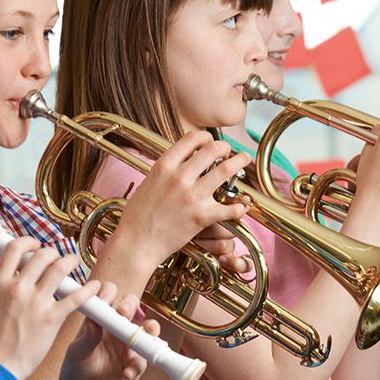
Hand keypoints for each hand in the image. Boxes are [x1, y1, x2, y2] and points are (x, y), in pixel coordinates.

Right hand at [0, 237, 100, 379]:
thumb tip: (7, 276)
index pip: (15, 249)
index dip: (29, 242)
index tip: (36, 245)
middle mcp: (18, 289)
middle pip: (42, 255)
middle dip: (54, 253)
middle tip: (59, 258)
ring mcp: (36, 302)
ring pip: (60, 268)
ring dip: (71, 262)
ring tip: (75, 263)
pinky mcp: (52, 318)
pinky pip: (75, 297)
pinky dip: (88, 289)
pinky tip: (94, 287)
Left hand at [47, 283, 158, 379]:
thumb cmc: (75, 370)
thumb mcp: (76, 353)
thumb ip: (87, 337)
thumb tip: (94, 321)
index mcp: (100, 321)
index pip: (109, 296)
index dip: (109, 293)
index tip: (104, 299)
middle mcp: (117, 329)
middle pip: (132, 306)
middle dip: (130, 304)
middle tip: (123, 312)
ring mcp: (129, 346)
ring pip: (148, 330)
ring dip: (150, 328)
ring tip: (147, 332)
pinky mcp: (136, 366)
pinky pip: (144, 360)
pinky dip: (137, 365)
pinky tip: (125, 374)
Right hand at [113, 131, 250, 265]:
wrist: (136, 242)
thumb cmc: (138, 216)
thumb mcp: (148, 182)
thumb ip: (166, 170)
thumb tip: (180, 159)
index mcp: (164, 166)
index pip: (191, 138)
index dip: (206, 137)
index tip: (211, 141)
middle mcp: (179, 177)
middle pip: (212, 149)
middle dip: (226, 147)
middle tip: (230, 151)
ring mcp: (191, 196)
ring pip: (225, 171)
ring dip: (239, 162)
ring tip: (244, 161)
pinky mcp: (200, 217)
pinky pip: (228, 208)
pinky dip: (238, 207)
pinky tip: (241, 207)